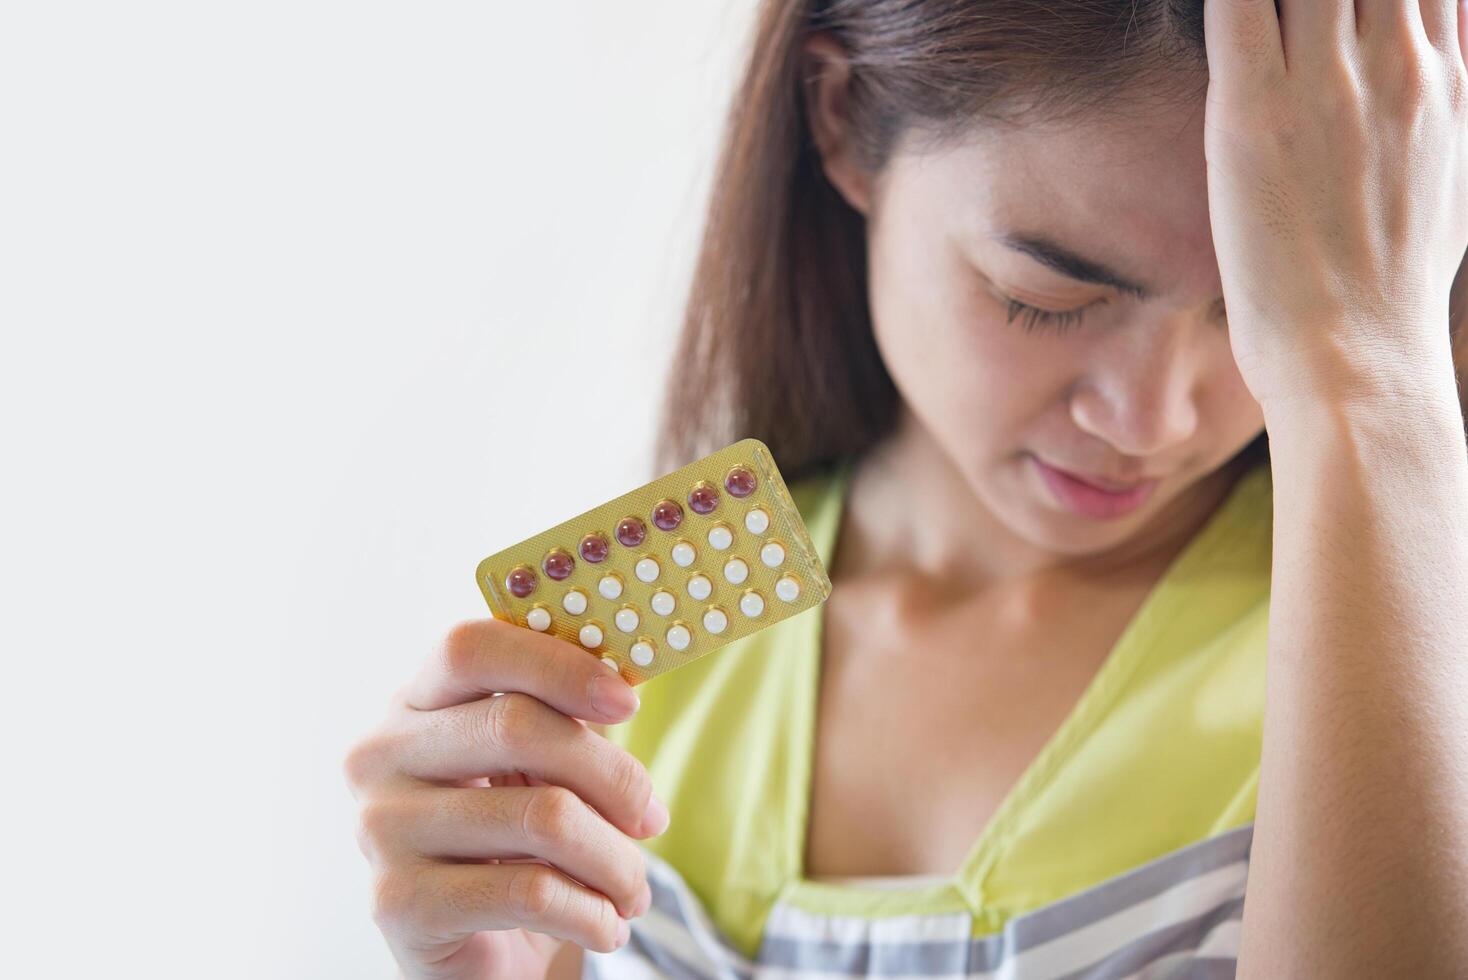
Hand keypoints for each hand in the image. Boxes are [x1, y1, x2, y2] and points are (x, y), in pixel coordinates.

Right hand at [344, 620, 667, 978]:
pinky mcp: (398, 904)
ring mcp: (381, 829)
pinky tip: (604, 924)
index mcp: (413, 704)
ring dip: (616, 860)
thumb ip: (563, 721)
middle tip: (652, 817)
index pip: (472, 648)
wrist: (472, 959)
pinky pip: (530, 891)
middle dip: (613, 776)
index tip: (627, 701)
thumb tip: (622, 691)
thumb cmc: (512, 848)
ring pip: (542, 815)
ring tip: (632, 888)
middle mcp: (380, 756)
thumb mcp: (534, 771)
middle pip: (518, 726)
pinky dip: (592, 913)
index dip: (557, 665)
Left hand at [1202, 0, 1467, 410]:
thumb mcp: (1453, 178)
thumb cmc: (1391, 286)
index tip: (1338, 4)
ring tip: (1242, 10)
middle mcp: (1396, 65)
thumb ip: (1447, 99)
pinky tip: (1193, 4)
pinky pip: (1236, 6)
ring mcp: (1329, 85)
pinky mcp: (1256, 112)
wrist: (1358, 358)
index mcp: (1444, 78)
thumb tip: (1445, 56)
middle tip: (1286, 11)